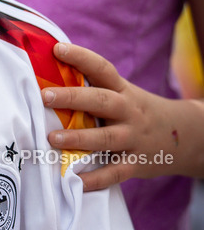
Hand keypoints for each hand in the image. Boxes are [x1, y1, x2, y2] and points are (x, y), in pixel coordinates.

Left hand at [42, 41, 177, 189]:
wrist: (183, 137)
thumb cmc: (137, 112)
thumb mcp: (124, 95)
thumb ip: (95, 89)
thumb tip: (50, 77)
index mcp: (123, 91)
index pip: (102, 69)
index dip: (81, 57)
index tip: (57, 49)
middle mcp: (129, 112)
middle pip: (102, 101)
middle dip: (73, 98)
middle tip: (45, 96)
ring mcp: (133, 138)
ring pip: (106, 138)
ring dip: (78, 137)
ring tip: (52, 137)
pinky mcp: (136, 164)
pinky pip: (114, 173)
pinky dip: (95, 179)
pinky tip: (75, 180)